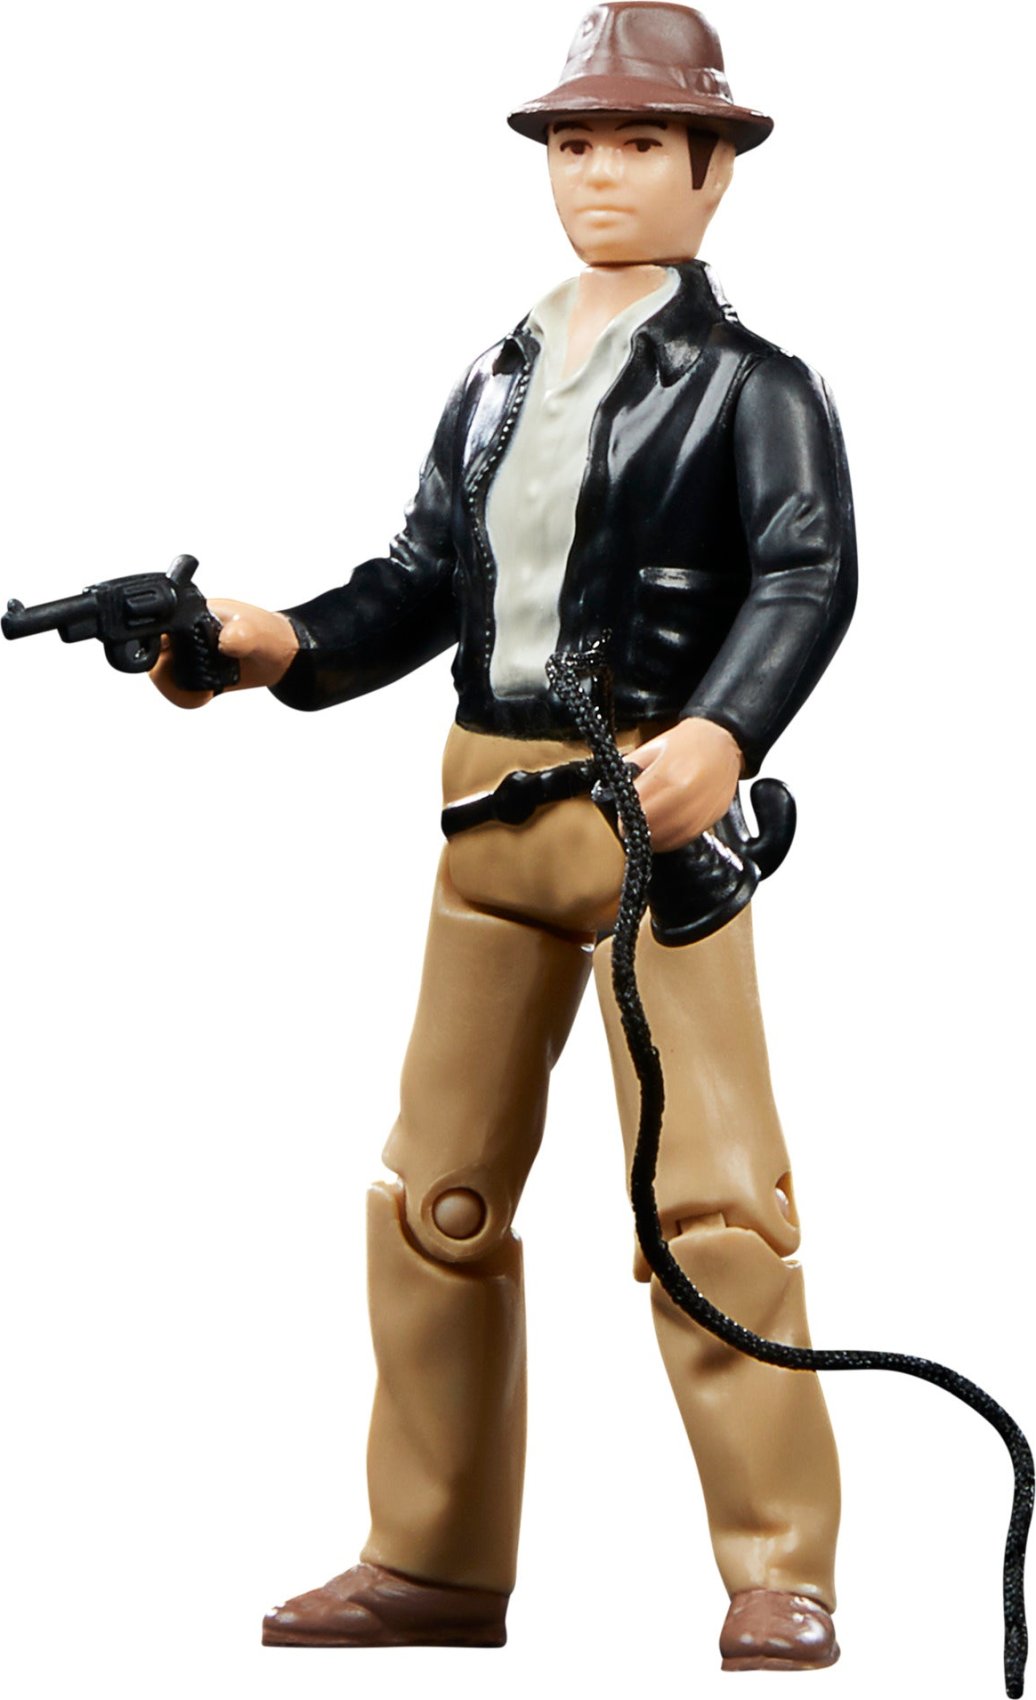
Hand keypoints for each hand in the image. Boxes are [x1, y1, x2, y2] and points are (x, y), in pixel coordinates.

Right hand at [149, 599, 298, 707]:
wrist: (280, 657)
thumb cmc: (270, 635)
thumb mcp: (258, 633)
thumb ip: (242, 635)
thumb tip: (225, 641)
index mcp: (192, 613)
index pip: (157, 628)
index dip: (154, 646)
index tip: (172, 663)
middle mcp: (183, 633)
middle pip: (152, 657)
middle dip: (169, 675)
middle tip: (199, 682)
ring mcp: (185, 655)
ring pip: (160, 676)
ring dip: (179, 688)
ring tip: (209, 689)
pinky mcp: (192, 674)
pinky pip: (176, 690)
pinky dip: (188, 698)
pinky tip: (209, 693)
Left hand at [630, 717, 742, 850]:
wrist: (725, 742)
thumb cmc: (691, 742)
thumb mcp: (654, 745)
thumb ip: (632, 765)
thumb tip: (614, 784)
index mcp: (669, 773)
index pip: (640, 804)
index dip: (627, 815)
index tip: (621, 819)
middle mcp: (687, 793)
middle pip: (653, 823)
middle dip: (637, 828)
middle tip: (628, 828)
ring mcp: (701, 807)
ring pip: (669, 835)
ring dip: (653, 838)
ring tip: (644, 833)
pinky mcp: (710, 817)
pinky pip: (686, 837)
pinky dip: (671, 840)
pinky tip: (662, 835)